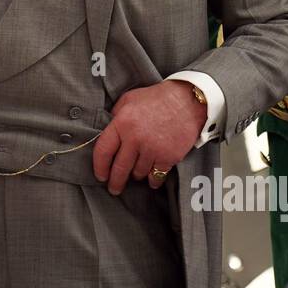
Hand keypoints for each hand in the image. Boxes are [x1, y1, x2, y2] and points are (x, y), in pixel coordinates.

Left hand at [93, 80, 204, 194]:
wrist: (188, 101)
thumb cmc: (157, 98)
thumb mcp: (129, 99)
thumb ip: (116, 115)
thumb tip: (107, 131)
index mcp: (122, 123)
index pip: (103, 151)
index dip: (99, 166)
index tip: (100, 175)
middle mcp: (135, 138)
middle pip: (119, 169)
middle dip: (115, 182)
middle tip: (114, 189)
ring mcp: (152, 149)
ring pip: (138, 174)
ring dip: (136, 175)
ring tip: (136, 174)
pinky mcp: (168, 157)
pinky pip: (156, 176)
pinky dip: (153, 179)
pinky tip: (151, 178)